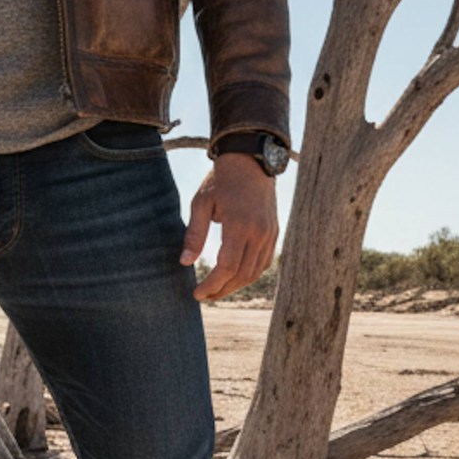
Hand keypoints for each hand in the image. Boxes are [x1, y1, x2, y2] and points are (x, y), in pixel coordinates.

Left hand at [180, 153, 278, 301]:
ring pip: (255, 272)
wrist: (251, 162)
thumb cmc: (221, 181)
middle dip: (222, 290)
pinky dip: (249, 275)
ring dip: (235, 286)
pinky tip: (234, 278)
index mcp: (240, 225)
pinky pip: (264, 262)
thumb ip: (194, 234)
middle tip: (204, 297)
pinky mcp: (274, 233)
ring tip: (216, 290)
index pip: (227, 267)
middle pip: (242, 275)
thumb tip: (184, 262)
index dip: (212, 285)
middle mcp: (259, 233)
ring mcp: (270, 234)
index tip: (197, 293)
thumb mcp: (201, 203)